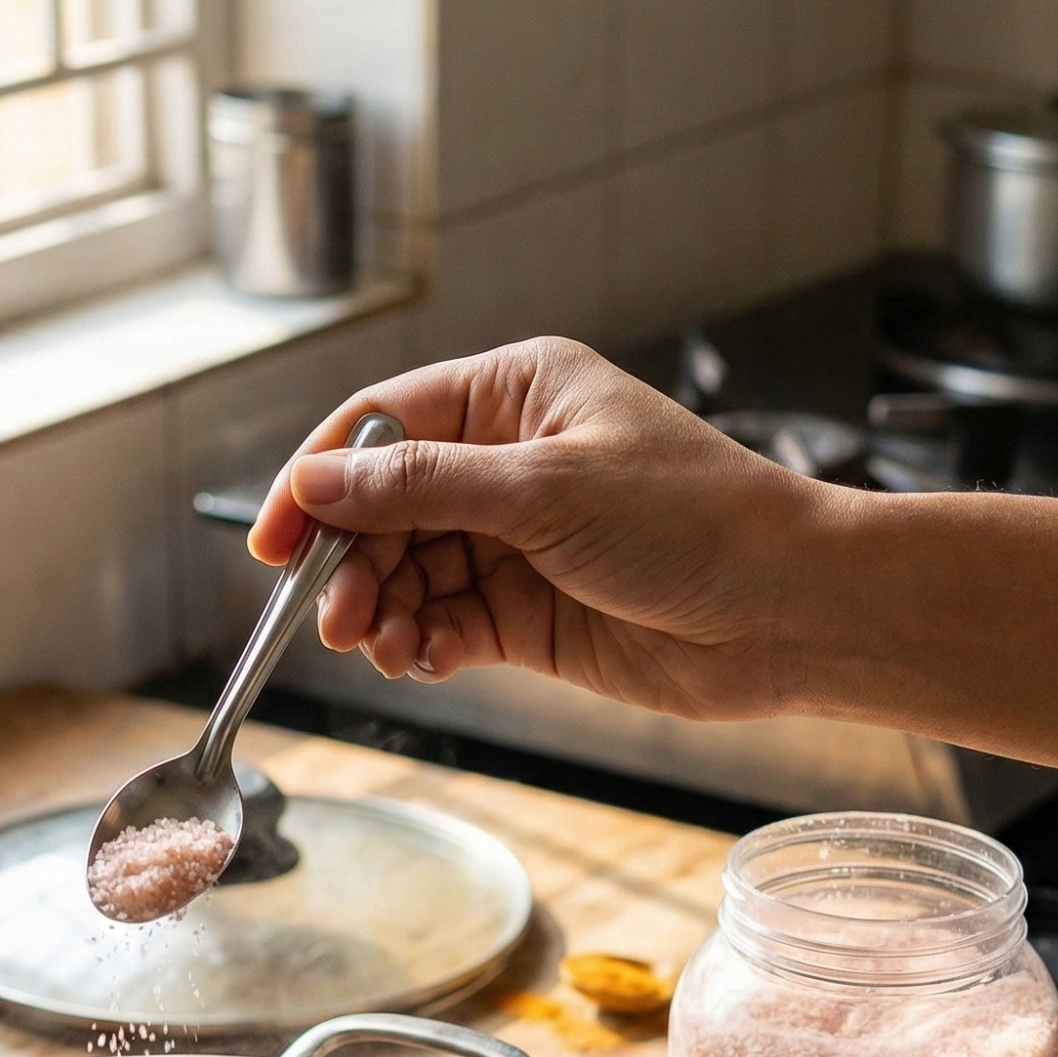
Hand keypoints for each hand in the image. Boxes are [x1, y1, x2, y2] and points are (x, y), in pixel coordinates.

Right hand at [247, 337, 828, 720]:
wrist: (785, 612)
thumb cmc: (695, 520)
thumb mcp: (544, 489)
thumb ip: (420, 489)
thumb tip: (315, 483)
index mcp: (514, 394)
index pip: (381, 427)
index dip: (317, 482)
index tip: (272, 543)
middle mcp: (507, 463)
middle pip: (383, 510)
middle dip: (352, 565)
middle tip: (334, 619)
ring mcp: (516, 542)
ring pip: (409, 575)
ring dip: (383, 613)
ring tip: (383, 647)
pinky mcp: (528, 614)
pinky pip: (447, 625)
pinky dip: (424, 646)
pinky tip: (423, 662)